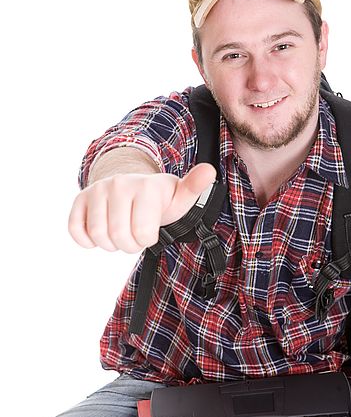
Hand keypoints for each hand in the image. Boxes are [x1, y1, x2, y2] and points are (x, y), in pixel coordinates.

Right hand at [68, 163, 216, 252]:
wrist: (133, 187)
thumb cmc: (160, 199)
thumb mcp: (181, 195)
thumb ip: (194, 186)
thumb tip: (210, 172)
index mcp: (145, 187)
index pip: (142, 234)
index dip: (147, 239)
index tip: (151, 229)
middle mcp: (119, 184)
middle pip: (119, 238)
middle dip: (129, 244)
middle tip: (135, 232)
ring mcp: (97, 190)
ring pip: (98, 235)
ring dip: (110, 243)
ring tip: (121, 231)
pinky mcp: (80, 200)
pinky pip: (75, 229)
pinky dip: (87, 239)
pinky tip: (100, 232)